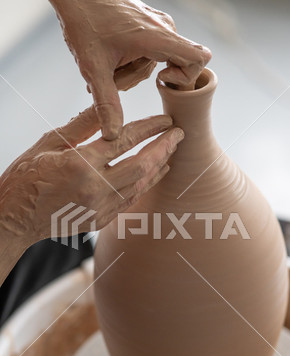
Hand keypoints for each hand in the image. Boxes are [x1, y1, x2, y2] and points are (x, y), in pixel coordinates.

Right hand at [0, 107, 183, 245]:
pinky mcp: (99, 220)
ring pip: (140, 185)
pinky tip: (154, 175)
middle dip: (164, 148)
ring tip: (171, 152)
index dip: (149, 128)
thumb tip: (107, 106)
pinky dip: (144, 186)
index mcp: (79, 164)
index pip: (124, 140)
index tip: (166, 120)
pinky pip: (130, 201)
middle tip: (179, 135)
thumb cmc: (26, 177)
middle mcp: (94, 188)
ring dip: (159, 167)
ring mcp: (99, 208)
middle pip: (142, 165)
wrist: (14, 218)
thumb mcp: (48, 144)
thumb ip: (81, 126)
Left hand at [50, 0, 210, 138]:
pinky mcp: (150, 24)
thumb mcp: (93, 68)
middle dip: (142, 78)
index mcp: (156, 37)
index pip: (198, 58)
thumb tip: (113, 136)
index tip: (160, 79)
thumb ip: (106, 103)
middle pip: (173, 67)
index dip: (186, 77)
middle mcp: (164, 29)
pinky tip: (111, 59)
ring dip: (133, 71)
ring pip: (158, 61)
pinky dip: (133, 61)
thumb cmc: (84, 22)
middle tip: (115, 76)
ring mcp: (158, 25)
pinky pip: (152, 51)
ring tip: (107, 66)